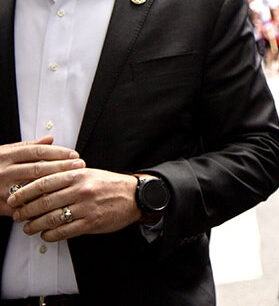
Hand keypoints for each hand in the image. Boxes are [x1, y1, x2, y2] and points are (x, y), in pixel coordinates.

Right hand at [0, 136, 82, 216]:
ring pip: (33, 187)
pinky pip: (25, 205)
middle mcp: (4, 170)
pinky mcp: (1, 205)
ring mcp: (2, 188)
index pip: (38, 152)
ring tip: (73, 184)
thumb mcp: (4, 151)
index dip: (58, 153)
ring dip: (55, 186)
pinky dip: (41, 205)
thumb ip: (27, 146)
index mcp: (6, 155)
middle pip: (39, 168)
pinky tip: (57, 203)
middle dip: (62, 168)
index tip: (75, 155)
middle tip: (80, 168)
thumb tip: (50, 139)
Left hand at [8, 167, 140, 241]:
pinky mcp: (91, 222)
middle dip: (25, 211)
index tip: (13, 199)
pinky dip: (51, 235)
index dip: (24, 192)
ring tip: (28, 228)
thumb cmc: (109, 185)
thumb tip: (38, 185)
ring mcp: (86, 207)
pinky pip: (64, 231)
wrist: (135, 196)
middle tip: (17, 216)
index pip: (43, 183)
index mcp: (78, 175)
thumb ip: (65, 176)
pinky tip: (46, 234)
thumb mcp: (88, 173)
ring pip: (51, 218)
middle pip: (44, 202)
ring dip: (35, 226)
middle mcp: (81, 190)